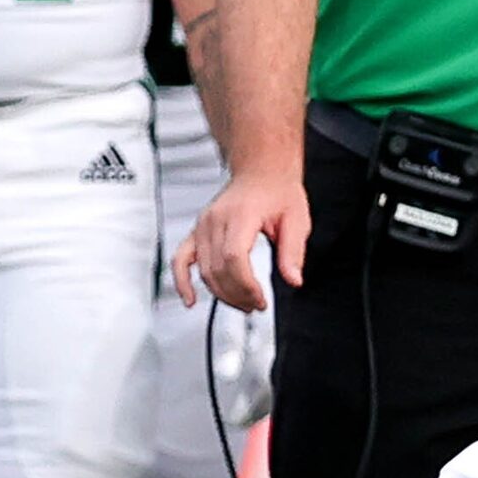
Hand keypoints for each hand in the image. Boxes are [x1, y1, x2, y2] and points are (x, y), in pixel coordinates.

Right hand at [174, 170, 309, 312]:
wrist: (261, 172)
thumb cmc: (277, 191)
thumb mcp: (297, 220)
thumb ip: (293, 252)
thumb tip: (293, 279)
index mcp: (240, 215)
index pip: (234, 258)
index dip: (246, 285)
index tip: (260, 299)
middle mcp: (215, 220)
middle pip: (218, 268)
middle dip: (237, 294)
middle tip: (256, 306)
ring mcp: (202, 225)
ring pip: (203, 269)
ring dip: (221, 293)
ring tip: (242, 304)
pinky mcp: (197, 231)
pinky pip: (181, 259)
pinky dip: (182, 280)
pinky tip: (190, 299)